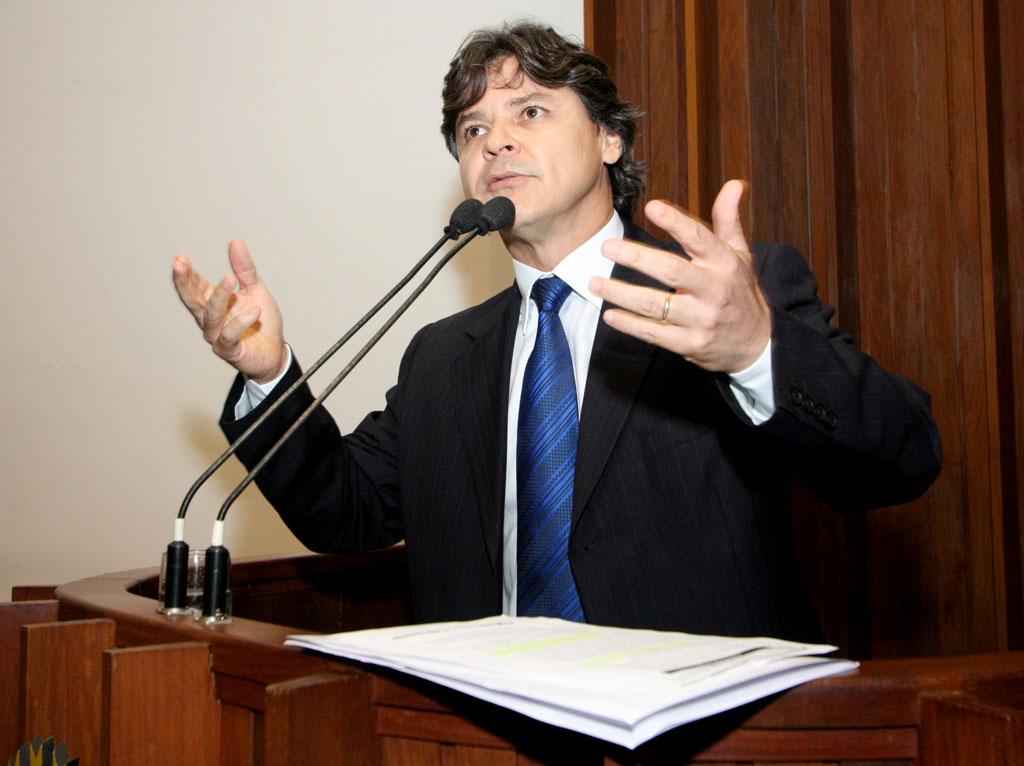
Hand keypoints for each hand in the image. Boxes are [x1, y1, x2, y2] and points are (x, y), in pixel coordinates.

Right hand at [171, 239, 286, 382]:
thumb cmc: (262, 323)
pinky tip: (254, 312)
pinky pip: (229, 336)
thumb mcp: (255, 290)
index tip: (180, 258)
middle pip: (193, 301)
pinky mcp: (230, 351)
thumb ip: (245, 269)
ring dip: (219, 296)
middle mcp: (211, 320)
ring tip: (230, 279)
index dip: (187, 274)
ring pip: (211, 315)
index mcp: (215, 305)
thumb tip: (236, 242)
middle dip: (184, 283)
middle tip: (179, 265)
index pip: (196, 288)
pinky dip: (240, 323)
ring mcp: (218, 337)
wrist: (275, 351)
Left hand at [589, 180, 770, 372]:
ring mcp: (702, 319)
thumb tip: (734, 184)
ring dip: (621, 293)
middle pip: (671, 270)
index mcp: (725, 263)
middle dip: (636, 258)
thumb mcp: (740, 254)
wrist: (756, 342)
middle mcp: (714, 290)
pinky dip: (629, 324)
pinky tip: (610, 314)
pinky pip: (654, 333)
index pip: (699, 238)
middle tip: (606, 247)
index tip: (652, 207)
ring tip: (595, 283)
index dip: (676, 221)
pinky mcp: (691, 344)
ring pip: (655, 304)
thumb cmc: (739, 291)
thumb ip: (728, 220)